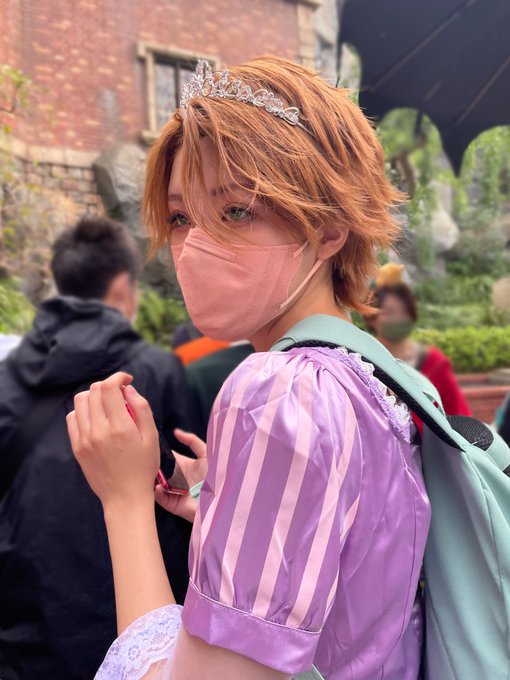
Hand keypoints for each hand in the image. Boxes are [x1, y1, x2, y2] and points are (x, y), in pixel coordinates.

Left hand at [67, 372, 159, 511]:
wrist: (125, 497)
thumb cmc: (143, 468)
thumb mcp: (151, 437)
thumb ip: (141, 409)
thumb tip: (129, 389)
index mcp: (120, 427)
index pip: (109, 387)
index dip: (118, 377)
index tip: (127, 380)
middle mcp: (98, 430)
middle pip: (94, 390)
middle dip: (108, 386)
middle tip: (120, 395)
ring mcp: (84, 439)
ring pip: (80, 401)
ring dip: (94, 396)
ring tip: (107, 405)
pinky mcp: (77, 447)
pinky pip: (72, 418)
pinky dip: (83, 411)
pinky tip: (95, 418)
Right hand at [155, 429, 207, 522]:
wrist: (221, 496)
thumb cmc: (216, 475)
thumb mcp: (206, 454)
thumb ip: (192, 441)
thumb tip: (176, 432)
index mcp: (181, 466)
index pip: (165, 458)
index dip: (157, 454)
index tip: (150, 448)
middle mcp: (175, 478)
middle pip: (158, 471)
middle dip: (152, 466)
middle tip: (146, 461)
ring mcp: (173, 491)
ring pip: (156, 484)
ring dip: (152, 479)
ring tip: (149, 473)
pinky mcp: (173, 504)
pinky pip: (161, 499)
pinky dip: (157, 492)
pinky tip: (159, 486)